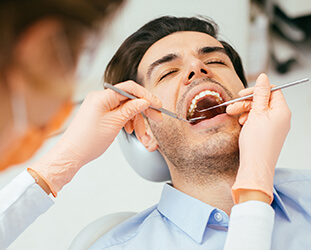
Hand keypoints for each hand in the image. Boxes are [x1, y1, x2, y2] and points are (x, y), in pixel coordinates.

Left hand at [29, 81, 161, 194]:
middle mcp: (101, 98)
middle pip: (129, 98)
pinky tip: (131, 130)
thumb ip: (131, 110)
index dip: (146, 95)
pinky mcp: (101, 113)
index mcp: (102, 96)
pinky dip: (127, 121)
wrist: (72, 154)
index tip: (157, 104)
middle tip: (157, 118)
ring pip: (126, 108)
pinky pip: (119, 113)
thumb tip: (144, 101)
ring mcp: (101, 106)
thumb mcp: (114, 124)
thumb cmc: (88, 141)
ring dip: (136, 120)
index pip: (129, 89)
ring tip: (141, 133)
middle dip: (144, 109)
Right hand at [227, 74, 290, 203]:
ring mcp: (274, 126)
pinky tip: (241, 124)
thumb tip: (263, 77)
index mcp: (282, 111)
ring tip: (233, 116)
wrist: (255, 166)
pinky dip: (248, 119)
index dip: (256, 91)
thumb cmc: (257, 143)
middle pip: (263, 101)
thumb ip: (260, 94)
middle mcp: (281, 118)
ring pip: (258, 111)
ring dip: (244, 111)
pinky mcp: (267, 134)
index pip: (272, 91)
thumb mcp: (257, 113)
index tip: (242, 94)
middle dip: (246, 102)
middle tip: (232, 107)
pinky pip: (258, 121)